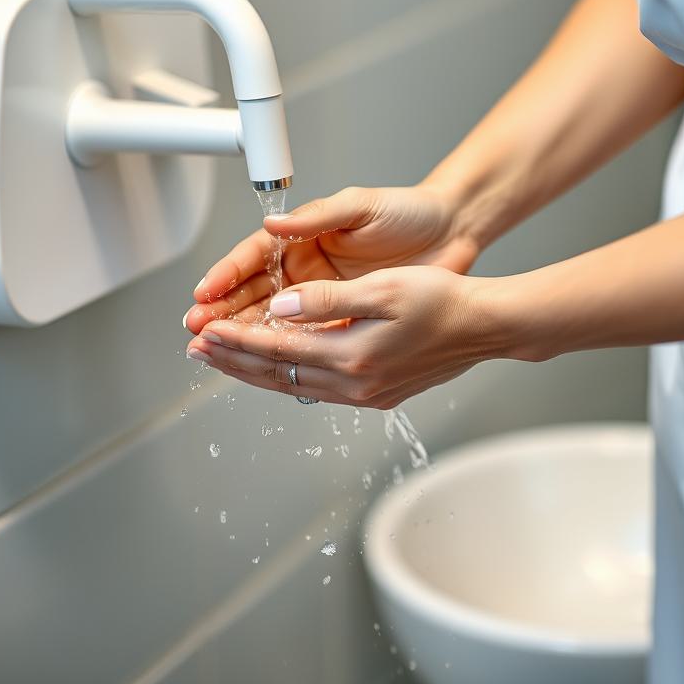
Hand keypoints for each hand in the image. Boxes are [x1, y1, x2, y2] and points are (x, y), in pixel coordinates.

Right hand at [184, 182, 476, 341]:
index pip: (253, 260)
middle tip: (198, 328)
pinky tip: (260, 363)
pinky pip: (304, 341)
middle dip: (223, 313)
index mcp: (303, 240)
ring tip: (215, 349)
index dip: (226, 276)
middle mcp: (306, 271)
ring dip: (243, 337)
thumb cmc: (410, 212)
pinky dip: (281, 352)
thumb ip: (318, 217)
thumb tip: (274, 227)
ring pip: (273, 322)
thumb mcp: (361, 206)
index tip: (205, 291)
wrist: (455, 234)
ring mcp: (322, 299)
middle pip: (254, 295)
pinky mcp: (342, 322)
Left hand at [188, 263, 515, 410]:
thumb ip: (327, 300)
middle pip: (276, 374)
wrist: (486, 327)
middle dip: (232, 360)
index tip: (206, 330)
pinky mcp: (374, 395)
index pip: (277, 349)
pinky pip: (316, 388)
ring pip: (293, 385)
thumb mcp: (383, 288)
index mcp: (351, 356)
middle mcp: (353, 383)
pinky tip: (272, 367)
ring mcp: (363, 394)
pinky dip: (287, 376)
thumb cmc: (443, 300)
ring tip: (222, 358)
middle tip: (197, 350)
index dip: (236, 339)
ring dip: (254, 371)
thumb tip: (280, 308)